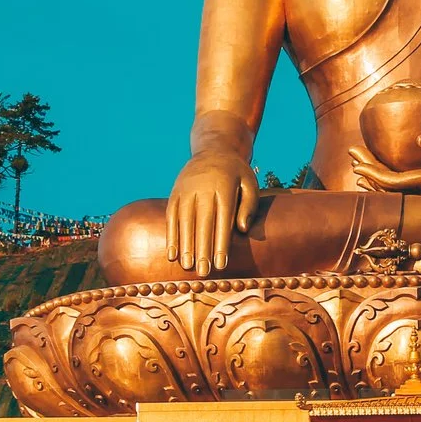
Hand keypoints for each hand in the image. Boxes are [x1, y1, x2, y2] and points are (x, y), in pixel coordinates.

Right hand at [165, 150, 259, 272]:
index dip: (220, 243)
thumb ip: (249, 205)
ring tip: (188, 267)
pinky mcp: (175, 193)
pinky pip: (171, 217)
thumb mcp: (250, 183)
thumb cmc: (236, 173)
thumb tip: (242, 230)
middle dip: (202, 250)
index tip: (221, 264)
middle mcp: (203, 189)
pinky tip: (173, 254)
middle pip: (202, 223)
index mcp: (224, 187)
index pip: (223, 219)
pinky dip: (171, 236)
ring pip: (184, 222)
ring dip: (185, 246)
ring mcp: (186, 190)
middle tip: (203, 273)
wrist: (214, 148)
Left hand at [350, 134, 420, 193]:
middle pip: (389, 186)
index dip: (374, 174)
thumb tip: (418, 138)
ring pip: (395, 188)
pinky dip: (388, 179)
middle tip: (351, 153)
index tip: (357, 163)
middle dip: (368, 170)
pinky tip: (379, 173)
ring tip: (357, 161)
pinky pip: (404, 186)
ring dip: (375, 175)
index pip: (395, 183)